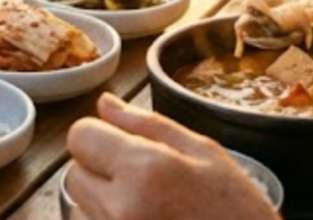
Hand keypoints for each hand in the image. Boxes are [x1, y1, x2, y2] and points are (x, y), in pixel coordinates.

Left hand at [65, 94, 275, 219]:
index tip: (122, 144)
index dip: (100, 135)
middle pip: (74, 173)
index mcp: (145, 171)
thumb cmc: (238, 212)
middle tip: (145, 179)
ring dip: (105, 201)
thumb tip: (105, 104)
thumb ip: (147, 125)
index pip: (80, 136)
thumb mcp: (205, 153)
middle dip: (100, 169)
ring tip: (152, 207)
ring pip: (82, 206)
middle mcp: (121, 210)